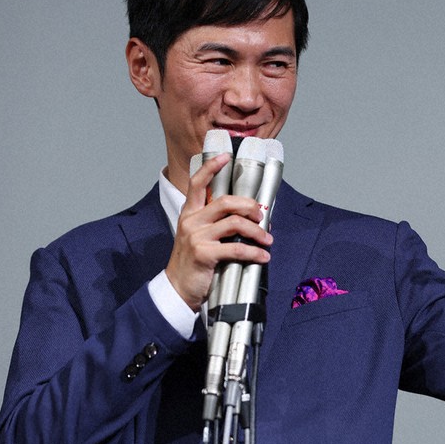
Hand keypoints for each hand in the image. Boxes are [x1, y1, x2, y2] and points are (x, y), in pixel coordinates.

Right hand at [165, 154, 272, 310]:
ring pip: (235, 223)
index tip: (226, 155)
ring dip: (257, 231)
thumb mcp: (198, 235)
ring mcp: (196, 236)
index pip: (197, 182)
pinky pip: (236, 248)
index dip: (211, 166)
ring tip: (267, 240)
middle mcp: (191, 220)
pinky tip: (262, 256)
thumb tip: (248, 216)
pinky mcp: (203, 253)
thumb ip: (216, 223)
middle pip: (226, 201)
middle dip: (250, 206)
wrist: (177, 288)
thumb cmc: (193, 261)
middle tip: (260, 215)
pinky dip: (254, 252)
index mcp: (190, 213)